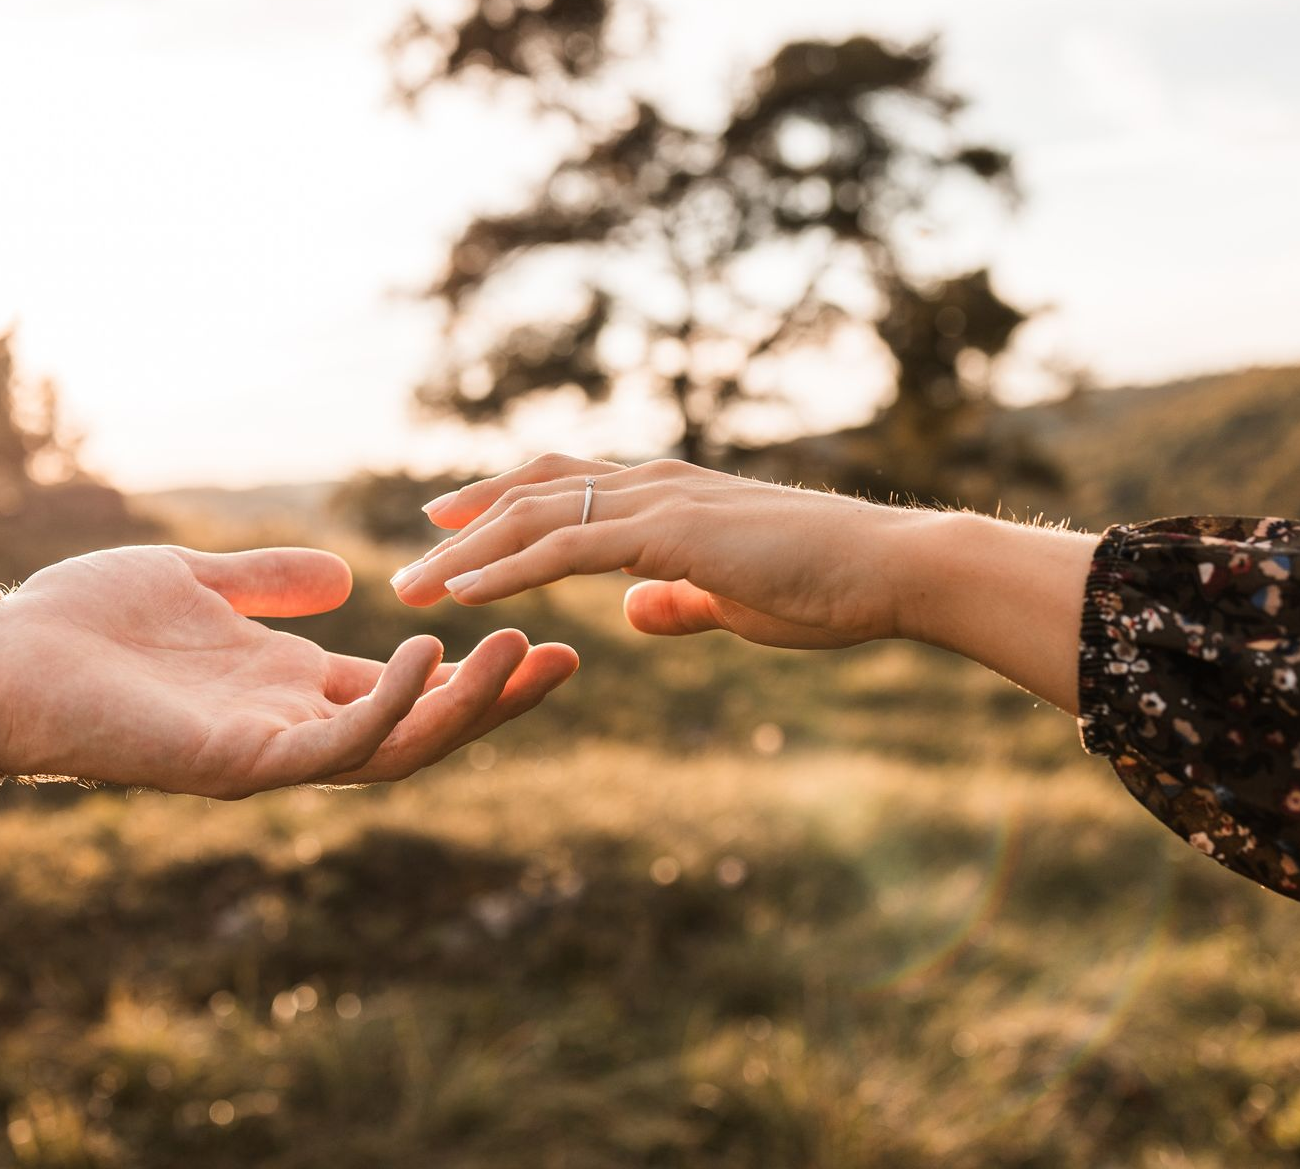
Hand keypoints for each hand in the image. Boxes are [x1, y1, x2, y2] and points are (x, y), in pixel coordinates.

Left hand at [0, 545, 577, 796]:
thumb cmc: (83, 622)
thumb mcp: (197, 582)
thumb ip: (268, 582)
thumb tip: (344, 575)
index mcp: (289, 690)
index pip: (406, 692)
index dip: (474, 672)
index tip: (542, 635)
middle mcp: (290, 730)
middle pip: (421, 731)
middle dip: (495, 703)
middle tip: (566, 659)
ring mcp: (266, 754)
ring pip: (395, 749)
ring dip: (463, 708)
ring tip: (517, 652)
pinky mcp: (235, 764)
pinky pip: (333, 747)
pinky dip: (389, 705)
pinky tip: (426, 654)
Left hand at [392, 455, 913, 648]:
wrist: (892, 570)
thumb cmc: (827, 586)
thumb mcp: (734, 598)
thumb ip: (679, 599)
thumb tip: (632, 611)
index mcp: (664, 494)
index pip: (559, 481)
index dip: (497, 498)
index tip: (443, 520)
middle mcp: (651, 484)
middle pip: (530, 492)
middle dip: (462, 528)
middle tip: (407, 563)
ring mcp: (659, 503)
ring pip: (535, 518)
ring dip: (466, 555)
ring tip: (413, 588)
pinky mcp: (672, 535)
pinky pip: (568, 550)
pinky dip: (509, 570)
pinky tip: (466, 594)